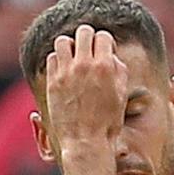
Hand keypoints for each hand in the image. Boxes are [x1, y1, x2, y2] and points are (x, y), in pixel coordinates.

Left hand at [42, 25, 130, 145]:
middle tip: (89, 50)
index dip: (105, 42)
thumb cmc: (108, 123)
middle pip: (83, 32)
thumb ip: (119, 72)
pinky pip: (52, 57)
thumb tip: (111, 56)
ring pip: (63, 40)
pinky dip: (59, 60)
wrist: (86, 142)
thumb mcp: (121, 97)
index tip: (105, 51)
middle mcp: (84, 65)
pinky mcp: (53, 80)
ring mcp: (66, 71)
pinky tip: (65, 70)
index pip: (102, 36)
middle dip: (88, 38)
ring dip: (70, 46)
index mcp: (105, 67)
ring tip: (74, 58)